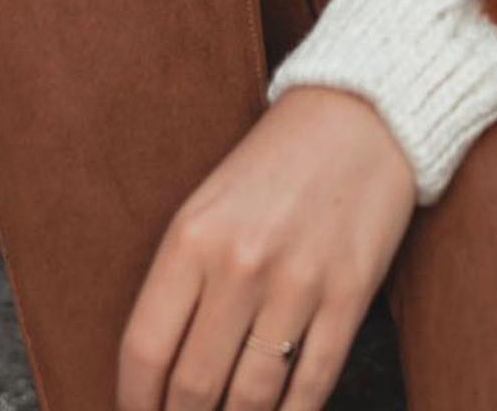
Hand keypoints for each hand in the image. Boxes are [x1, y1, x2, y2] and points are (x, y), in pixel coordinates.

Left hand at [116, 86, 417, 410]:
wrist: (361, 115)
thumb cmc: (275, 164)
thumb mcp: (208, 205)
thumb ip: (181, 281)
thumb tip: (160, 370)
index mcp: (192, 236)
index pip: (144, 350)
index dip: (135, 401)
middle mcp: (240, 263)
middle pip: (193, 386)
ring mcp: (298, 283)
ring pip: (251, 398)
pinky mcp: (349, 296)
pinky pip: (311, 385)